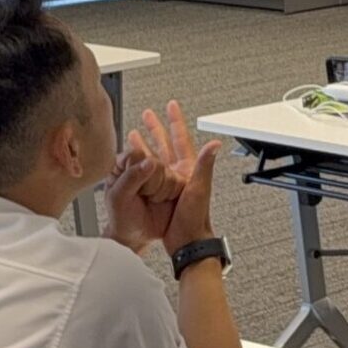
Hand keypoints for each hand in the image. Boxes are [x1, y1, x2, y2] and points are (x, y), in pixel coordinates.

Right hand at [103, 101, 220, 254]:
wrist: (187, 241)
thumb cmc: (194, 218)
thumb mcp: (199, 188)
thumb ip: (205, 165)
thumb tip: (215, 143)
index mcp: (189, 169)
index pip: (182, 138)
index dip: (176, 120)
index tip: (171, 105)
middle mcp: (180, 173)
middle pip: (166, 144)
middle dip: (157, 128)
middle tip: (147, 115)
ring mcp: (170, 183)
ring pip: (155, 157)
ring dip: (145, 144)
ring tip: (134, 133)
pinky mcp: (161, 194)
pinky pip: (149, 173)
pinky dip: (140, 163)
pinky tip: (133, 161)